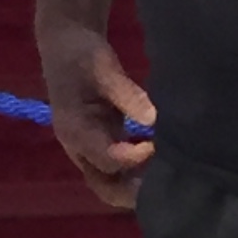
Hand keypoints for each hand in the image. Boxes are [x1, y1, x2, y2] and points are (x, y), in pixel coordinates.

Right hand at [34, 0, 154, 212]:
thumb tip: (154, 118)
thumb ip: (127, 94)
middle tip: (169, 183)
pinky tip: (166, 165)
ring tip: (172, 178)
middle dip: (134, 192)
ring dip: (139, 186)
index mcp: (74, 129)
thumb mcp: (102, 66)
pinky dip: (141, 173)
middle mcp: (80, 147)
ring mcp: (91, 148)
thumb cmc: (81, 53)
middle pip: (104, 186)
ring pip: (113, 183)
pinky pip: (121, 170)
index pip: (105, 159)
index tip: (156, 144)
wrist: (65, 45)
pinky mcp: (104, 144)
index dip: (133, 158)